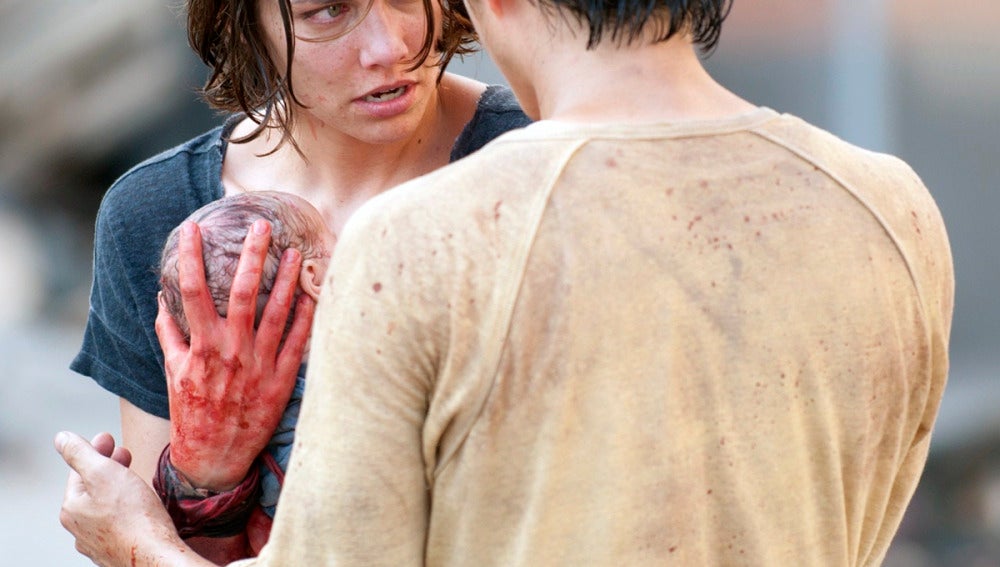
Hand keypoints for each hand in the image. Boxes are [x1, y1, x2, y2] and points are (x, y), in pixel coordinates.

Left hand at [56, 431, 196, 566]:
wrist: (154, 555)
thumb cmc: (134, 518)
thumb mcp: (104, 472)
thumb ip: (80, 453)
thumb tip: (62, 439)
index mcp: (72, 508)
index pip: (79, 471)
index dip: (95, 451)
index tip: (110, 439)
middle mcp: (80, 528)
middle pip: (92, 489)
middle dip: (108, 469)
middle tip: (125, 456)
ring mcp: (98, 542)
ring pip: (105, 508)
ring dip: (117, 490)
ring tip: (136, 482)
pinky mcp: (117, 550)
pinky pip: (118, 524)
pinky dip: (127, 511)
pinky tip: (140, 508)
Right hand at [156, 219, 316, 489]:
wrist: (214, 456)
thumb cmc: (192, 412)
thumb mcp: (173, 373)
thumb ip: (169, 335)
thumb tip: (161, 301)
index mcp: (202, 346)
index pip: (193, 291)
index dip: (191, 256)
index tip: (193, 228)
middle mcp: (231, 351)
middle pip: (244, 291)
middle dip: (253, 254)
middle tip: (261, 224)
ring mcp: (260, 364)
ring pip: (277, 312)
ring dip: (287, 278)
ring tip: (294, 250)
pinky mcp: (282, 379)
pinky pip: (298, 341)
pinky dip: (306, 315)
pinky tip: (313, 292)